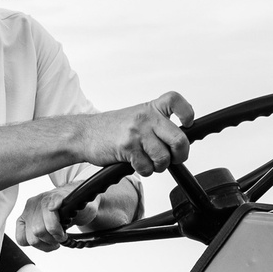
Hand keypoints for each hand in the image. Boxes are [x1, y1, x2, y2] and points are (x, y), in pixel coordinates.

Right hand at [17, 178, 140, 249]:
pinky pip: (21, 238)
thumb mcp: (89, 207)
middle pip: (38, 232)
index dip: (56, 230)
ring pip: (30, 238)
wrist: (75, 200)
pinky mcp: (23, 218)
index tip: (64, 235)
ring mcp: (29, 209)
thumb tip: (95, 215)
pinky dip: (33, 243)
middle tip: (62, 238)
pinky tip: (46, 240)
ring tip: (55, 239)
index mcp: (55, 196)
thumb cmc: (83, 205)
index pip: (47, 213)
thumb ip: (87, 209)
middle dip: (51, 239)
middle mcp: (38, 200)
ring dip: (44, 243)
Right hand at [79, 92, 193, 178]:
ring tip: (149, 161)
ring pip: (163, 157)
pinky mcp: (127, 147)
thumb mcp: (137, 118)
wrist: (85, 134)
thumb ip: (158, 125)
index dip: (186, 112)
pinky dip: (144, 170)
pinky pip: (147, 167)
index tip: (187, 123)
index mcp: (151, 108)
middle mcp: (146, 117)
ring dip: (159, 166)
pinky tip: (136, 163)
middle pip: (178, 139)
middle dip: (181, 154)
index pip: (175, 101)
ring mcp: (137, 132)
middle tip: (175, 157)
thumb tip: (180, 142)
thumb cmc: (113, 129)